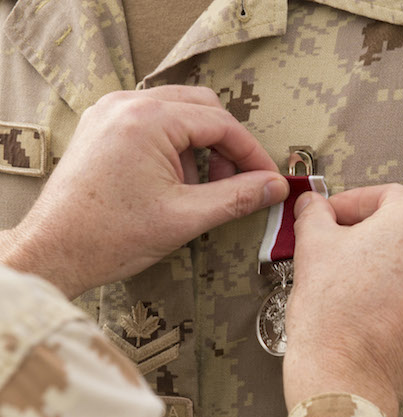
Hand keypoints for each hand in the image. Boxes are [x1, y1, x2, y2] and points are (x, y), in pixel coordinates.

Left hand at [0, 86, 287, 297]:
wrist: (53, 252)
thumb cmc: (108, 236)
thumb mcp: (186, 217)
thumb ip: (238, 197)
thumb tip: (275, 187)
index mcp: (148, 120)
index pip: (221, 123)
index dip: (252, 153)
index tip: (269, 179)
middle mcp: (127, 104)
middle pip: (202, 107)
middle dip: (228, 145)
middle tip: (241, 181)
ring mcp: (111, 113)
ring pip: (179, 112)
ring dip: (202, 146)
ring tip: (203, 188)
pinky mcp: (103, 127)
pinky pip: (153, 122)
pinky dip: (176, 146)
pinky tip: (177, 182)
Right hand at [283, 184, 402, 416]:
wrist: (347, 377)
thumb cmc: (331, 311)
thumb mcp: (313, 246)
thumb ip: (315, 214)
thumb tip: (313, 205)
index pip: (386, 195)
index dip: (352, 202)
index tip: (330, 215)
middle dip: (371, 229)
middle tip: (336, 242)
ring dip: (388, 259)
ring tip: (352, 275)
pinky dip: (402, 288)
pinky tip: (372, 301)